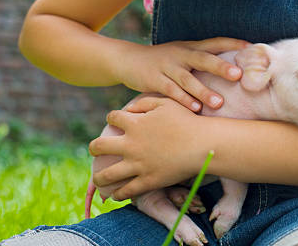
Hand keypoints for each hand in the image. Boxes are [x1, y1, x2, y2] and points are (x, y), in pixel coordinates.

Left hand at [89, 98, 208, 199]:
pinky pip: (126, 191)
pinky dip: (118, 194)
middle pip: (98, 146)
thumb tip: (129, 108)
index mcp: (135, 124)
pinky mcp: (148, 181)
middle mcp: (131, 145)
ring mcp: (138, 165)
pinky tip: (116, 194)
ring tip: (98, 178)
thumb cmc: (188, 121)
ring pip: (106, 175)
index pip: (112, 118)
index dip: (112, 118)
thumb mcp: (166, 103)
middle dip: (94, 148)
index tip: (115, 122)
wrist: (203, 144)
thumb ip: (144, 103)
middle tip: (96, 150)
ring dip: (98, 177)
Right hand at [114, 37, 248, 111]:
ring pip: (187, 79)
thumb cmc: (164, 61)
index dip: (232, 43)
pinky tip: (195, 109)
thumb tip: (234, 70)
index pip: (215, 42)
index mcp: (191, 46)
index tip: (251, 48)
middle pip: (203, 58)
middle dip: (221, 67)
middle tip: (238, 75)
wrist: (128, 60)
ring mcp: (167, 66)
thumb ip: (203, 60)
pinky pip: (170, 91)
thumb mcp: (183, 54)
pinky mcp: (154, 80)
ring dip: (203, 91)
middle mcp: (181, 54)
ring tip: (219, 102)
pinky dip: (183, 100)